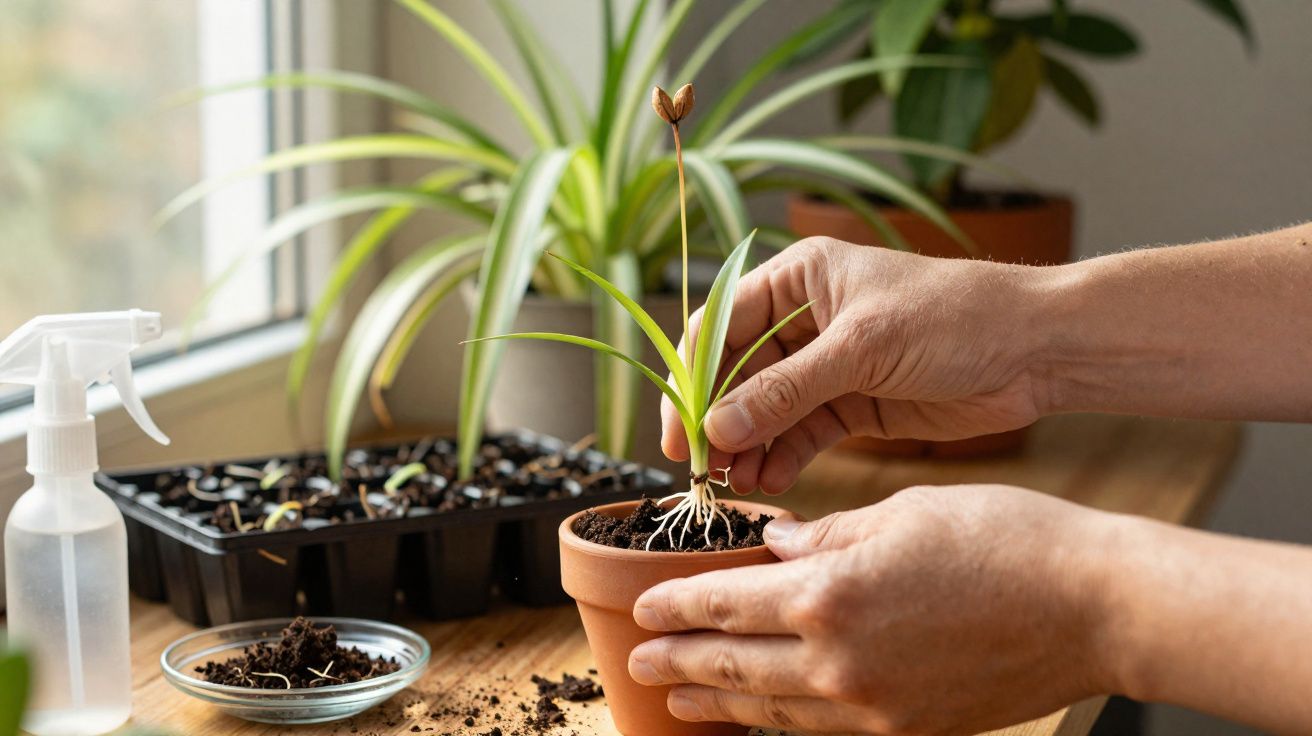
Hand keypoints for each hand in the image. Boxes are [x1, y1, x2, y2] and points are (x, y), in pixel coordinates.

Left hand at [628, 485, 1126, 734]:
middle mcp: (839, 662)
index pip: (725, 603)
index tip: (643, 606)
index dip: (676, 605)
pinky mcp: (908, 730)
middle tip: (641, 663)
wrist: (1095, 606)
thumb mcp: (902, 513)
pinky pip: (823, 730)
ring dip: (719, 701)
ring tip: (683, 697)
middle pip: (734, 665)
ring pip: (771, 710)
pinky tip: (764, 717)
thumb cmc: (1005, 541)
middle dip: (679, 662)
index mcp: (830, 595)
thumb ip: (827, 535)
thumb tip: (778, 547)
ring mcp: (874, 708)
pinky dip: (781, 722)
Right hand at [662, 237, 1054, 493]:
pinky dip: (782, 457)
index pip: (720, 326)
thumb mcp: (861, 349)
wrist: (1034, 350)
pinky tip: (770, 482)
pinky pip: (800, 434)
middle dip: (718, 421)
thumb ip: (786, 390)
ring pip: (764, 410)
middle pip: (736, 374)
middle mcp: (804, 319)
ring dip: (747, 446)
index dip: (693, 379)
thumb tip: (718, 428)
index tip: (680, 431)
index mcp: (799, 278)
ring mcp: (827, 365)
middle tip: (703, 469)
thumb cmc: (954, 317)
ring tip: (738, 485)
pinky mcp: (852, 405)